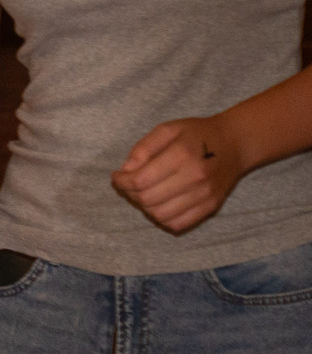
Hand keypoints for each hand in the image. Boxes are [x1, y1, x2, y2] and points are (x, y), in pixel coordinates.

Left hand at [114, 115, 240, 233]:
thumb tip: (125, 171)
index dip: (121, 182)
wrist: (236, 143)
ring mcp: (205, 195)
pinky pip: (179, 224)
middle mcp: (195, 178)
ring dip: (144, 208)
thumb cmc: (197, 134)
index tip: (116, 176)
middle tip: (128, 185)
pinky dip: (162, 219)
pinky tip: (159, 205)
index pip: (140, 180)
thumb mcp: (167, 129)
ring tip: (143, 194)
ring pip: (161, 215)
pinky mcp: (211, 207)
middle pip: (148, 199)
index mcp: (181, 155)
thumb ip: (143, 148)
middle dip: (130, 194)